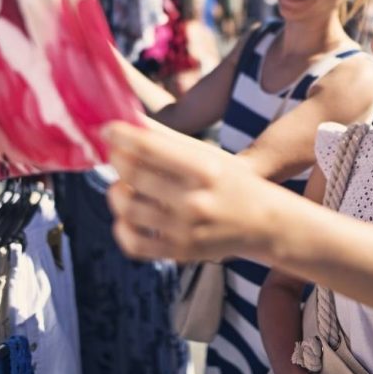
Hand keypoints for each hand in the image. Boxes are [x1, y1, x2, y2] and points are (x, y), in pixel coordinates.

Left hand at [101, 122, 278, 261]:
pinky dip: (121, 227)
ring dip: (116, 191)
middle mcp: (195, 200)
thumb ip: (169, 139)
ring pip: (126, 208)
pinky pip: (133, 243)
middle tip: (115, 153)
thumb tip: (130, 121)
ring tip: (122, 184)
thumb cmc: (233, 182)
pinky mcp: (179, 252)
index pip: (149, 146)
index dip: (121, 135)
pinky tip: (126, 214)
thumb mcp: (209, 154)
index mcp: (204, 169)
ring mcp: (185, 230)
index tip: (107, 129)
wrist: (264, 224)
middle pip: (132, 174)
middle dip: (116, 159)